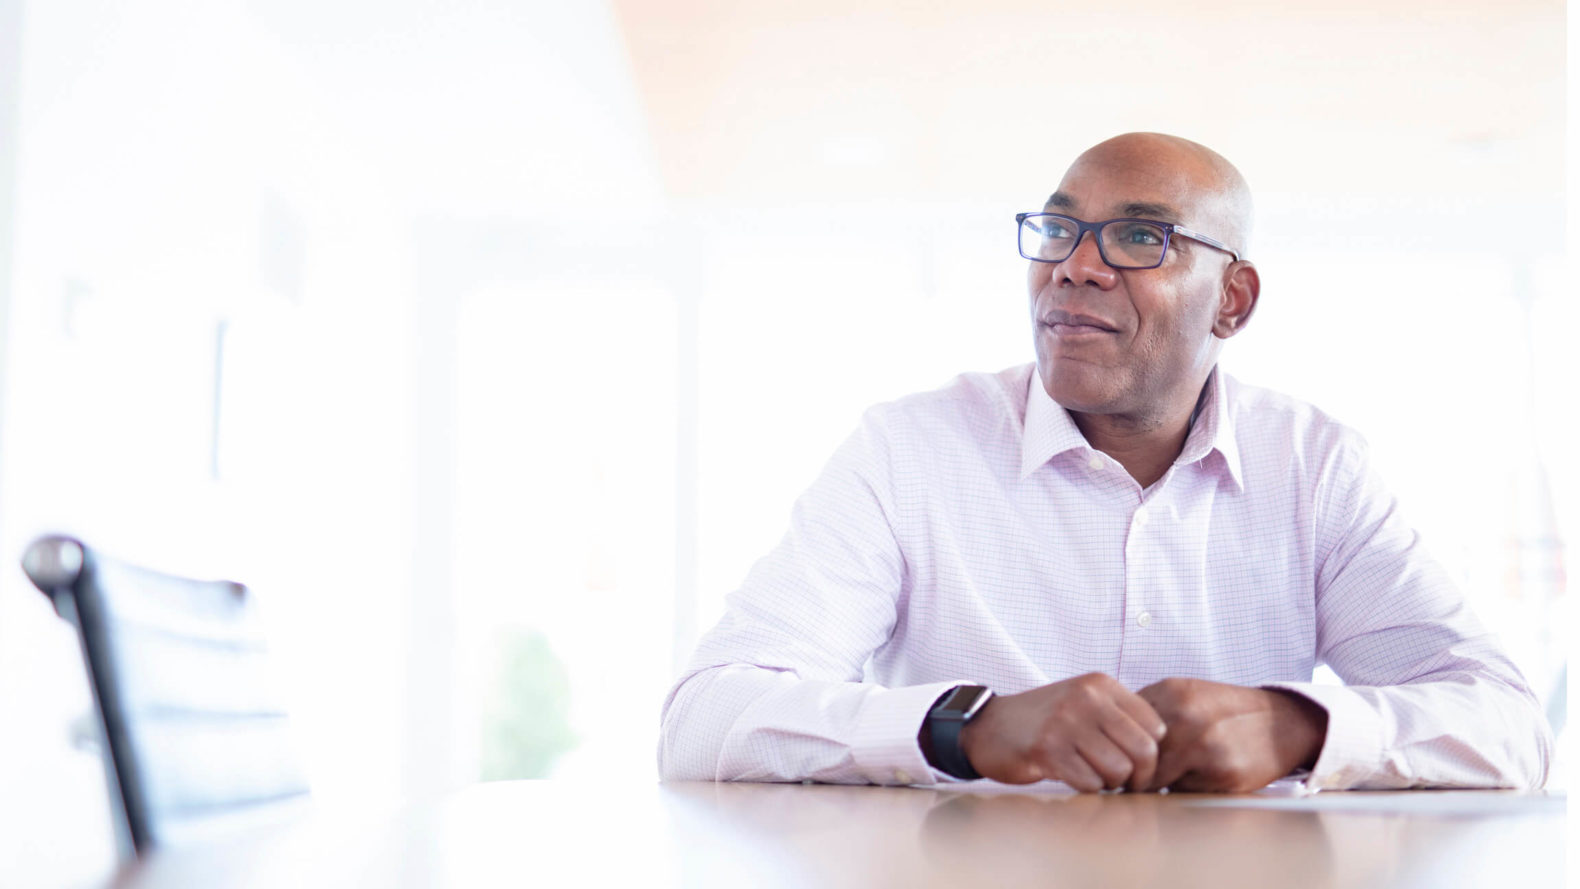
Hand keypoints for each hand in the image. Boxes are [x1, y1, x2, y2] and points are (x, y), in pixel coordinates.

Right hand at [959, 673, 1166, 791]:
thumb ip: (1120, 716)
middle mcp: (1086, 698)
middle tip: (1124, 782)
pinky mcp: (1047, 749)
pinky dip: (1086, 788)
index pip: (1155, 726)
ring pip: (1118, 770)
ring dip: (1110, 784)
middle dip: (1138, 776)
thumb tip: (1161, 748)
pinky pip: (1089, 783)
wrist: (989, 727)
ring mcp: (1065, 722)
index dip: (1153, 754)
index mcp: (1101, 684)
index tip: (1138, 766)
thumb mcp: (1084, 701)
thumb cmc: (1045, 720)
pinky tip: (1073, 777)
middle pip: (1143, 751)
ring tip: (1094, 777)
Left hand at [1135, 678, 1327, 792]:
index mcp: (1170, 692)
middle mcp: (1184, 716)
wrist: (1283, 722)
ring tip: (1170, 777)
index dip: (1118, 747)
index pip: (1122, 727)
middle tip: (1136, 778)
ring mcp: (1204, 744)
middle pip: (1134, 756)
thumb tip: (1108, 738)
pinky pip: (1183, 791)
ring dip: (1156, 784)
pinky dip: (1184, 790)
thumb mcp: (1186, 695)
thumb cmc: (1226, 711)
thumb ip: (1149, 711)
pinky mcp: (1222, 771)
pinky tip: (1200, 778)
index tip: (1120, 758)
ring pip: (1155, 778)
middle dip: (1133, 771)